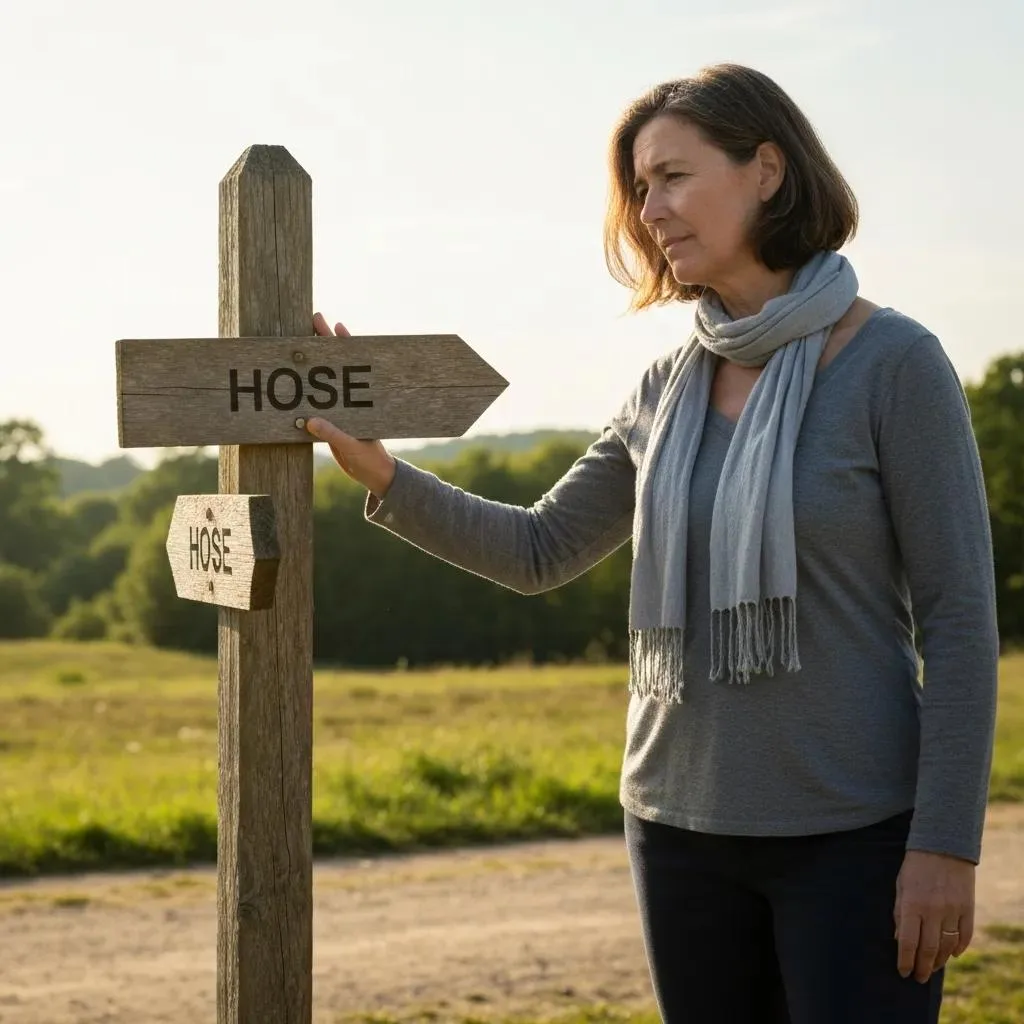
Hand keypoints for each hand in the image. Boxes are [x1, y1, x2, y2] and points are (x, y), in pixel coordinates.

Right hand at [307, 313, 396, 499]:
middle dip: (324, 342)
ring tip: (298, 340)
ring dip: (311, 362)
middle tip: (313, 319)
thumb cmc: (370, 460)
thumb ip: (333, 434)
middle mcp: (350, 399)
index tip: (336, 326)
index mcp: (361, 401)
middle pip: (335, 365)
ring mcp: (339, 408)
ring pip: (323, 379)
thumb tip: (311, 421)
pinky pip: (314, 401)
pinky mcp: (329, 420)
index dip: (346, 345)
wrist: (373, 476)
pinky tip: (291, 376)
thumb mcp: (353, 447)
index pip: (354, 367)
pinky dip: (303, 389)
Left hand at [894, 849, 975, 982]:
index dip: (905, 960)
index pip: (908, 942)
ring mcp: (953, 911)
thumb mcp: (901, 885)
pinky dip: (959, 948)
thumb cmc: (915, 866)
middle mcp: (933, 910)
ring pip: (948, 947)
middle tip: (918, 978)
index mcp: (912, 904)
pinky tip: (951, 954)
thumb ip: (900, 913)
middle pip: (929, 949)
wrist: (943, 845)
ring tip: (932, 968)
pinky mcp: (968, 909)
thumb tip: (899, 940)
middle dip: (922, 967)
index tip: (903, 972)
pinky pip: (965, 936)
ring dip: (939, 961)